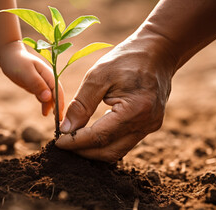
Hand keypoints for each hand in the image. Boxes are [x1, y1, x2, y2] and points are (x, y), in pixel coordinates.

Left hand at [0, 41, 63, 119]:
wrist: (9, 56)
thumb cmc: (17, 62)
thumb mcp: (26, 73)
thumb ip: (37, 84)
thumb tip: (48, 97)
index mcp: (49, 74)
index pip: (58, 90)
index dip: (60, 103)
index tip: (59, 115)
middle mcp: (48, 79)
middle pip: (57, 95)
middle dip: (58, 107)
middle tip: (58, 121)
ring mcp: (44, 83)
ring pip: (51, 97)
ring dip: (51, 107)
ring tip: (50, 118)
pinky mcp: (38, 86)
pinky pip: (44, 97)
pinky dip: (45, 104)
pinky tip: (44, 112)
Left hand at [56, 37, 175, 161]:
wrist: (158, 51)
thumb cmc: (126, 59)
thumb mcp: (98, 76)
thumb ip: (81, 105)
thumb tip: (66, 130)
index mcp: (135, 110)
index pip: (99, 137)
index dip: (75, 143)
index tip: (58, 143)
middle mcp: (146, 124)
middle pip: (109, 152)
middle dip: (83, 152)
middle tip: (64, 145)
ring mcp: (150, 127)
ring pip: (117, 151)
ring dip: (94, 150)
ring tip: (74, 142)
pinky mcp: (150, 126)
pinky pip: (124, 143)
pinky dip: (105, 143)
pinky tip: (91, 136)